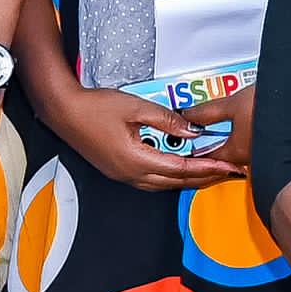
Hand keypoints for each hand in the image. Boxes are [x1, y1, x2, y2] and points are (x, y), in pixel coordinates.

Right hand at [43, 82, 247, 193]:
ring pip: (164, 184)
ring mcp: (123, 174)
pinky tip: (179, 170)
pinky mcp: (118, 170)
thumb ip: (168, 120)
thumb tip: (192, 130)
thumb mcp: (136, 106)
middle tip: (227, 173)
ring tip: (209, 173)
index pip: (182, 168)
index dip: (208, 167)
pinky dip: (171, 176)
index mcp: (136, 160)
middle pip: (176, 182)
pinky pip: (151, 180)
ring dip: (188, 180)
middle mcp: (130, 174)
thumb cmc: (94, 107)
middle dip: (204, 178)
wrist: (63, 111)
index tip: (227, 166)